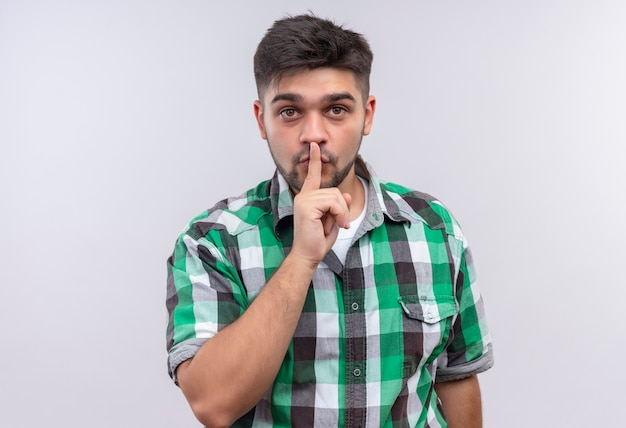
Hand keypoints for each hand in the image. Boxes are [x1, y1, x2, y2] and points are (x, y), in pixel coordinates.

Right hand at [291, 143, 351, 265]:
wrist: (308, 255)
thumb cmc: (317, 240)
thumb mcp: (334, 219)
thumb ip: (339, 205)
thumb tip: (347, 194)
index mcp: (307, 197)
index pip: (312, 175)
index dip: (315, 160)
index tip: (314, 146)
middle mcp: (303, 196)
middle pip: (335, 191)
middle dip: (342, 208)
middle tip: (338, 224)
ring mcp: (304, 200)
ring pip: (336, 196)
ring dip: (342, 213)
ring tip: (336, 225)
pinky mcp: (307, 206)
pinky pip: (333, 203)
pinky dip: (340, 214)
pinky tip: (335, 225)